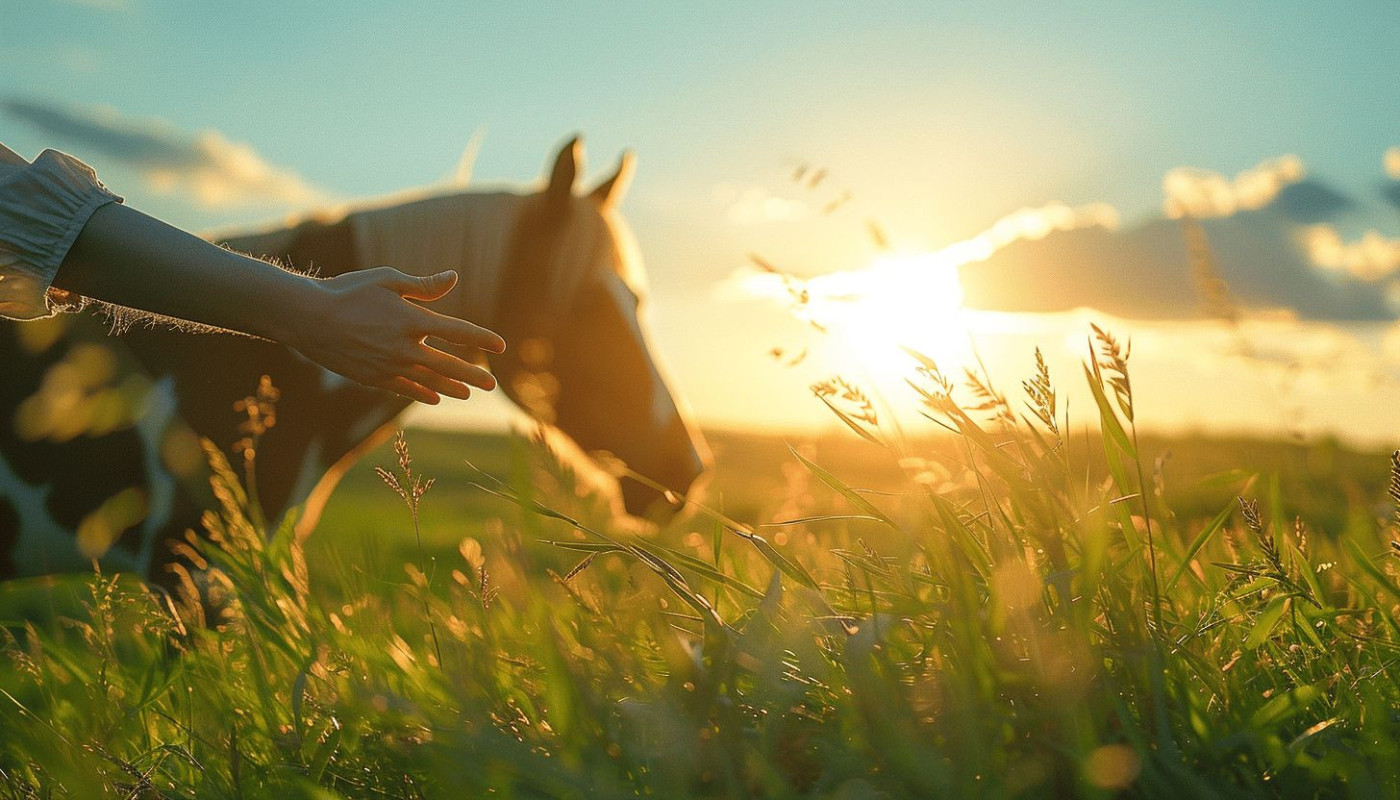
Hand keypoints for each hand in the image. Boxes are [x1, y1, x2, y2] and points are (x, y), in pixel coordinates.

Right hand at [286, 267, 505, 403]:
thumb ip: (423, 285)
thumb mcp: (387, 280)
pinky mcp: (372, 377)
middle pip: (447, 364)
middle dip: (472, 374)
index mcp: (412, 320)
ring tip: (469, 394)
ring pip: (428, 380)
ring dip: (451, 387)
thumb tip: (454, 277)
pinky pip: (403, 388)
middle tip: (492, 384)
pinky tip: (434, 398)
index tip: (501, 345)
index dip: (481, 338)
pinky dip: (421, 393)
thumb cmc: (348, 291)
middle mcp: (404, 347)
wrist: (308, 318)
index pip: (456, 331)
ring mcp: (388, 365)